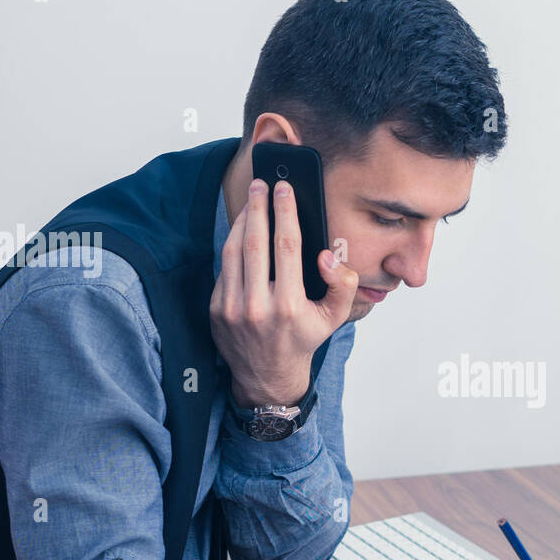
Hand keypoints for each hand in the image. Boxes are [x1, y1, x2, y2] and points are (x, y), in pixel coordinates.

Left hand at [210, 178, 357, 407]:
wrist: (268, 375)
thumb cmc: (303, 339)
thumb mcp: (334, 317)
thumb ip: (342, 284)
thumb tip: (327, 255)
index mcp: (289, 306)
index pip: (286, 246)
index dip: (285, 212)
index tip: (285, 190)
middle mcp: (258, 307)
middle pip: (255, 242)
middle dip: (259, 207)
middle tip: (262, 184)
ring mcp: (232, 308)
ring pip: (234, 250)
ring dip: (242, 220)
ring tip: (251, 200)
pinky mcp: (216, 309)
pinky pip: (224, 268)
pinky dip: (233, 244)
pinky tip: (242, 229)